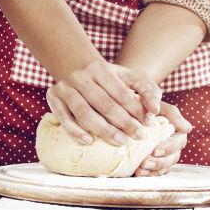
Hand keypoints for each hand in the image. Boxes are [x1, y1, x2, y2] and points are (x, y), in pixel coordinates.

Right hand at [46, 60, 161, 145]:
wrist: (74, 67)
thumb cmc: (109, 79)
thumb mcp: (129, 76)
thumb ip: (147, 90)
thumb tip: (156, 109)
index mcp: (100, 69)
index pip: (120, 92)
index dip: (135, 109)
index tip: (149, 124)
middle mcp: (81, 77)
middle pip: (104, 103)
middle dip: (123, 122)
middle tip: (138, 137)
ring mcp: (65, 87)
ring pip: (84, 112)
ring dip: (102, 129)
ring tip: (119, 142)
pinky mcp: (53, 99)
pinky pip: (64, 118)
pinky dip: (75, 131)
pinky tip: (89, 141)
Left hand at [135, 103, 192, 175]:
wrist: (126, 109)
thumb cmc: (141, 102)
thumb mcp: (152, 98)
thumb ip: (169, 110)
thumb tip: (188, 128)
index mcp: (176, 128)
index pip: (179, 140)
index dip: (169, 147)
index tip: (155, 151)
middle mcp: (173, 141)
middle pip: (174, 156)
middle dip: (160, 161)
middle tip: (145, 163)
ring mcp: (165, 152)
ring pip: (165, 165)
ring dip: (154, 169)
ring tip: (140, 170)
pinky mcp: (156, 159)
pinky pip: (156, 171)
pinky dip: (149, 173)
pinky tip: (138, 173)